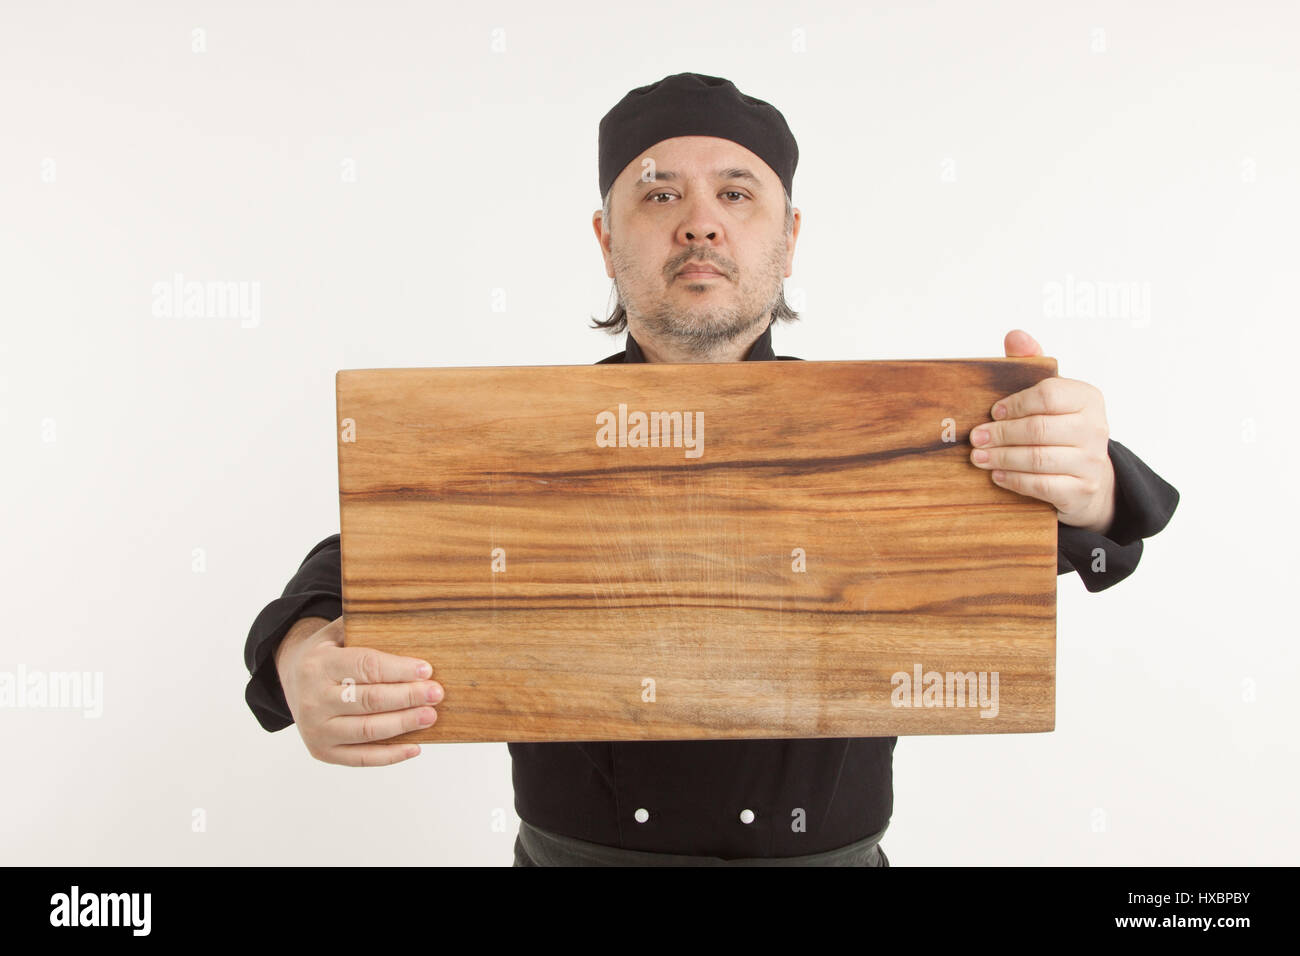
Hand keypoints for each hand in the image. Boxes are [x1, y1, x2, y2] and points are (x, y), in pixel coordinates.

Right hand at [277, 616, 443, 766]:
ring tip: (430, 716)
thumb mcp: (337, 632)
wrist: (290, 681)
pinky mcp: (323, 751)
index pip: (365, 667)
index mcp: (318, 665)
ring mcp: (316, 729)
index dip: (398, 669)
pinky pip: (361, 758)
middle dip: (407, 697)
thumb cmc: (327, 654)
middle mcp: (313, 699)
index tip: (427, 670)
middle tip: (437, 693)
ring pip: (367, 730)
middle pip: (368, 700)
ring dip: (403, 725)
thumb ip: (364, 624)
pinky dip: (390, 755)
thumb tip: (411, 608)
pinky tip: (416, 747)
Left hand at [968, 330, 1116, 534]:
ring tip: (978, 457)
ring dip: (1003, 458)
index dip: (1016, 403)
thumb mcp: (1052, 394)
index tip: (993, 411)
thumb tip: (1014, 335)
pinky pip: (1044, 485)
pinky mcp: (1082, 490)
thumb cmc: (1061, 427)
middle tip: (975, 437)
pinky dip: (1016, 480)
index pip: (1049, 395)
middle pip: (1039, 429)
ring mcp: (1091, 461)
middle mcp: (1095, 428)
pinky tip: (997, 475)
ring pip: (1039, 458)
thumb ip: (1032, 363)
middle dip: (1001, 434)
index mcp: (1087, 398)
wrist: (1090, 477)